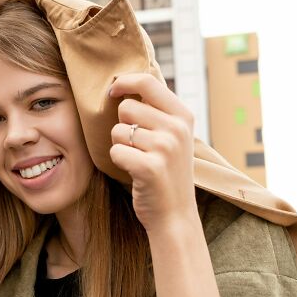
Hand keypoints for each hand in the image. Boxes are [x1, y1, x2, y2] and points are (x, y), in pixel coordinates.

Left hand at [108, 74, 198, 233]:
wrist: (175, 214)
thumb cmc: (166, 172)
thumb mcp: (173, 136)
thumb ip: (157, 111)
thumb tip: (125, 82)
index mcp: (183, 115)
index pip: (147, 81)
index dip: (124, 81)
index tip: (112, 90)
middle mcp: (177, 128)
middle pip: (126, 107)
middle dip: (123, 125)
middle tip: (138, 146)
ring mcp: (166, 147)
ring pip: (117, 131)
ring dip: (120, 146)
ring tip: (138, 160)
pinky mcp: (150, 167)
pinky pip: (115, 151)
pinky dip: (118, 162)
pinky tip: (134, 172)